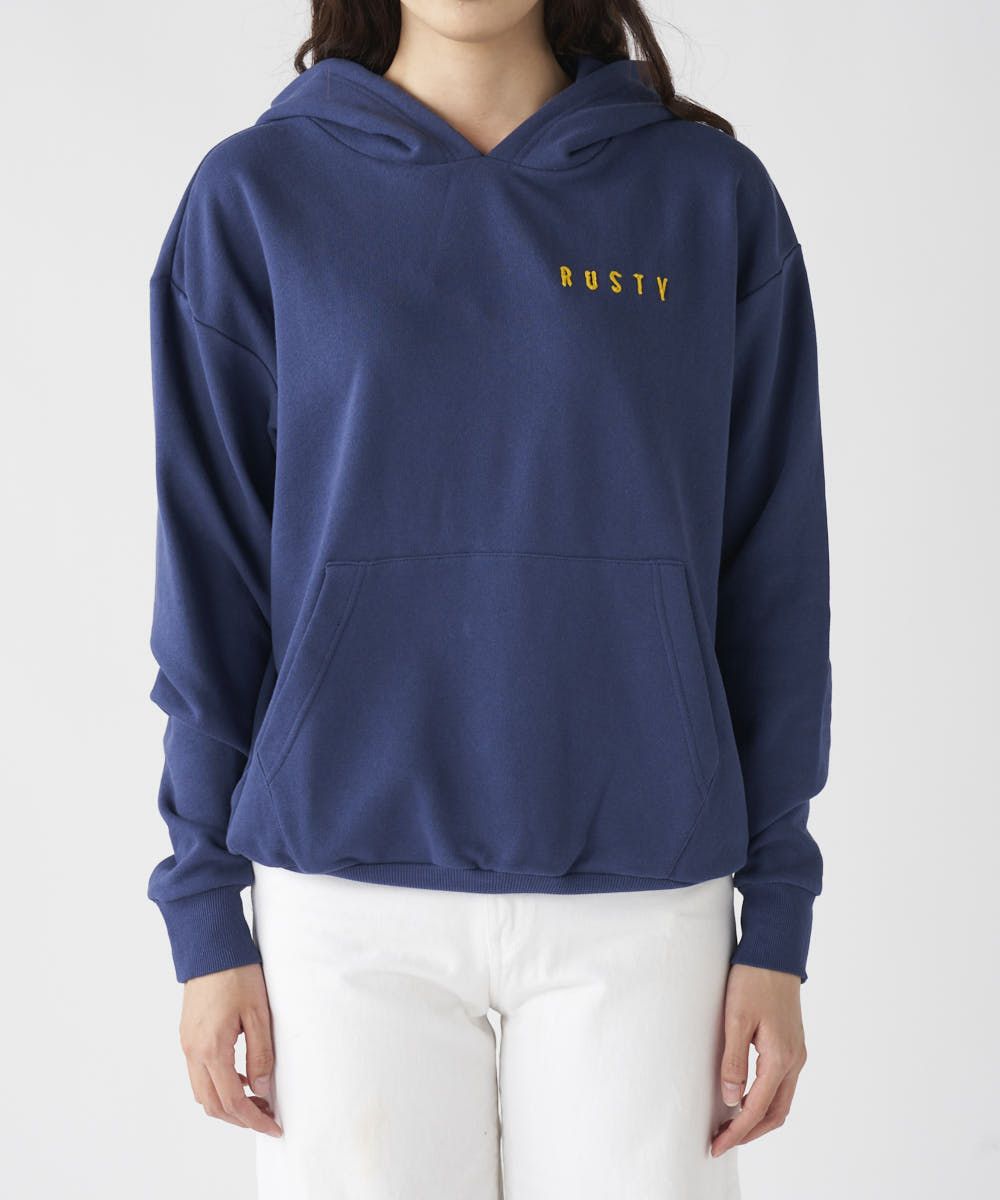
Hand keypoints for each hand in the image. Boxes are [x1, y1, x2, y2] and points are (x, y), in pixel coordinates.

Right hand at [179, 962, 281, 1136]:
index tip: (273, 1126)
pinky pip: (199, 1074)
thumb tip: (262, 1089)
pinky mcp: (188, 1036)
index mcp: (211, 1049)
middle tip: (267, 1117)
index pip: (231, 1101)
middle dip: (240, 1118)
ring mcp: (187, 1045)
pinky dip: (219, 1085)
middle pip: (212, 1105)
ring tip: (257, 1100)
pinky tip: (242, 1077)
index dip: (254, 1119)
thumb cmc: (237, 974)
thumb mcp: (258, 1014)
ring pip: (203, 1092)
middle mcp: (193, 1052)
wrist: (210, 947)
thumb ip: (260, 1054)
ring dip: (228, 1104)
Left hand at [710, 963, 806, 1155]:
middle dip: (749, 1132)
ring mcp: (796, 1053)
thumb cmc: (753, 980)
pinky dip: (764, 1099)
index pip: (757, 1109)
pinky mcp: (792, 1044)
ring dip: (758, 1118)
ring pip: (781, 1100)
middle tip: (721, 1141)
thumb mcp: (736, 1019)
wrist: (775, 952)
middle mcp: (794, 1060)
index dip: (737, 1132)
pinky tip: (744, 1097)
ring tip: (730, 1125)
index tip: (716, 1145)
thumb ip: (733, 1061)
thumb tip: (730, 1100)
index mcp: (780, 1058)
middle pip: (775, 1113)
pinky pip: (781, 1084)